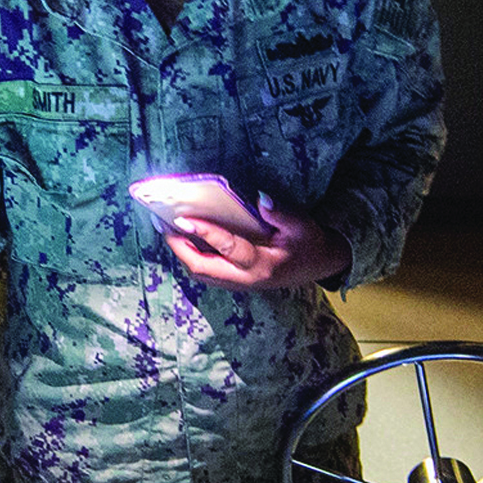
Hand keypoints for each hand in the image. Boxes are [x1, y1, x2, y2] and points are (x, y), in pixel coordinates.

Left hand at [165, 194, 351, 290]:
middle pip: (203, 269)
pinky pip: (207, 272)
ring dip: (182, 253)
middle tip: (164, 225)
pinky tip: (184, 238)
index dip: (205, 233)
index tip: (184, 219)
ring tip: (167, 229)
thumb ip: (281, 214)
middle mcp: (246, 279)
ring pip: (201, 273)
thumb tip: (260, 199)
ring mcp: (239, 283)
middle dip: (180, 248)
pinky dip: (192, 255)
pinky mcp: (236, 281)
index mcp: (262, 266)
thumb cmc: (309, 244)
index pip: (228, 248)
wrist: (319, 265)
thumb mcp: (302, 226)